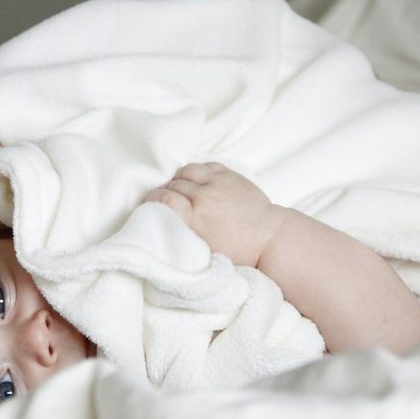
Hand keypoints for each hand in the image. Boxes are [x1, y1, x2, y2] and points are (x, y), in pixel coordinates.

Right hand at [145, 162, 288, 266]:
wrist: (268, 239)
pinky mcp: (230, 175)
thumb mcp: (204, 253)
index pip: (164, 198)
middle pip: (173, 185)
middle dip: (166, 191)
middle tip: (167, 201)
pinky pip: (205, 165)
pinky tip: (197, 182)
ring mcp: (219, 183)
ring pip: (187, 170)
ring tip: (182, 190)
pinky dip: (197, 172)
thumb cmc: (236, 252)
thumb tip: (160, 229)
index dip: (153, 199)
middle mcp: (206, 198)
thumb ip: (182, 237)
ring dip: (180, 179)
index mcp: (197, 219)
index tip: (151, 204)